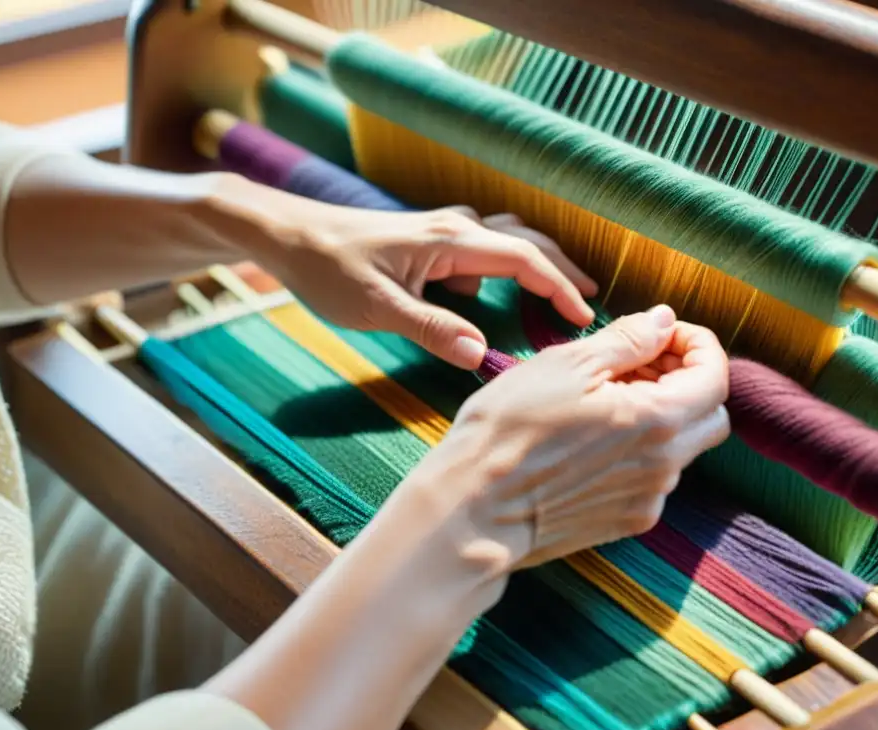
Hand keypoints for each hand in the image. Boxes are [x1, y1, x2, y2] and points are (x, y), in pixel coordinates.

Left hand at [257, 198, 597, 368]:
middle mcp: (455, 227)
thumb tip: (480, 354)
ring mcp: (441, 230)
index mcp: (452, 240)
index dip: (560, 288)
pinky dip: (501, 268)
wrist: (287, 233)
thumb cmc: (327, 268)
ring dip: (536, 263)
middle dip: (562, 270)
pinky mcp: (427, 239)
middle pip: (526, 241)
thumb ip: (431, 329)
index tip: (584, 318)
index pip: (524, 260)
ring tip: (558, 294)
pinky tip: (486, 296)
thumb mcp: (377, 308)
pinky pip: (479, 248)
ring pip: (505, 240)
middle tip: (591, 301)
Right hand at [394, 305, 730, 569]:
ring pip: (680, 448)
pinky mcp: (625, 522)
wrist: (473, 509)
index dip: (697, 345)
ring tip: (603, 399)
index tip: (664, 333)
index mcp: (659, 421)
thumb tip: (665, 322)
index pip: (716, 377)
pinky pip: (652, 478)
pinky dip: (638, 450)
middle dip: (685, 380)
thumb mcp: (567, 365)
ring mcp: (647, 500)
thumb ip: (628, 341)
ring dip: (660, 415)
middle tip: (637, 362)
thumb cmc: (510, 430)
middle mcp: (665, 467)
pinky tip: (591, 439)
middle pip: (709, 415)